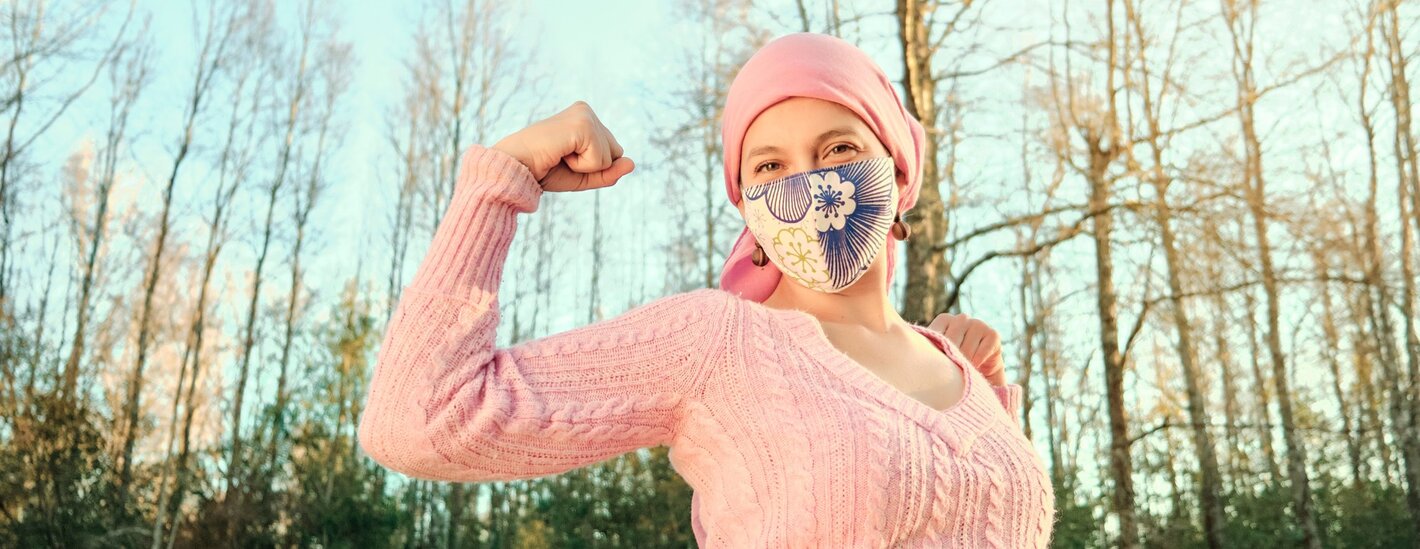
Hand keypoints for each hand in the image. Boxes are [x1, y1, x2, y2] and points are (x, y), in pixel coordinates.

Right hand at [491, 100, 634, 191]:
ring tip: (559, 155)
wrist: (515, 168)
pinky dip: (582, 167)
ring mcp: (584, 115)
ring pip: (610, 157)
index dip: (591, 167)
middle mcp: (585, 111)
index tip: (563, 159)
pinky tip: (561, 154)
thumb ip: (609, 172)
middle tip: (561, 159)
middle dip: (592, 166)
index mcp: (584, 117)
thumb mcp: (583, 176)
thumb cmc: (543, 170)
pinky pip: (600, 160)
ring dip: (585, 167)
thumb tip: (632, 163)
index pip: (612, 152)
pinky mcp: (582, 124)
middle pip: (616, 153)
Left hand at [928, 312, 1004, 385]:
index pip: (936, 332)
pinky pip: (983, 349)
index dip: (936, 351)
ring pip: (967, 346)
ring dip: (965, 362)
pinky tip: (976, 367)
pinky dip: (978, 361)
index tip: (936, 363)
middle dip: (951, 358)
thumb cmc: (954, 365)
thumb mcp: (939, 356)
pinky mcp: (992, 334)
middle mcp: (961, 318)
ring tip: (963, 370)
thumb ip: (929, 349)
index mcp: (944, 320)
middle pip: (951, 339)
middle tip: (951, 370)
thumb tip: (917, 353)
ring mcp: (978, 324)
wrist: (979, 376)